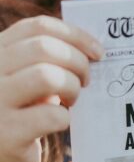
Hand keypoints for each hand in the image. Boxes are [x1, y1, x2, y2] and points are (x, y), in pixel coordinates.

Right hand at [0, 15, 102, 161]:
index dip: (74, 35)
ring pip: (48, 76)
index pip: (37, 27)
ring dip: (71, 88)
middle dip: (78, 62)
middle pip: (45, 48)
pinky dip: (63, 117)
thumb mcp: (26, 81)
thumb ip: (46, 61)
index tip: (98, 51)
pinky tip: (58, 123)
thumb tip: (92, 48)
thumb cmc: (21, 115)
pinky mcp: (7, 134)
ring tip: (71, 101)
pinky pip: (50, 115)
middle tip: (87, 80)